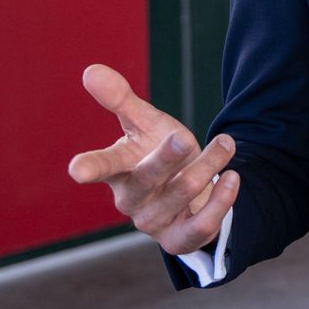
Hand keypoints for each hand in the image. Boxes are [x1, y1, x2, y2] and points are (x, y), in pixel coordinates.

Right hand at [66, 64, 239, 254]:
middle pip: (145, 179)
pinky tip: (232, 177)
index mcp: (119, 170)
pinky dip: (221, 202)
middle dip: (166, 158)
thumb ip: (121, 100)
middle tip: (183, 136)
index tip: (76, 169)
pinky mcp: (180, 238)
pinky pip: (200, 227)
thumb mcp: (145, 124)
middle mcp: (132, 199)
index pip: (102, 167)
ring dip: (207, 166)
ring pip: (181, 194)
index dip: (90, 167)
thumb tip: (90, 70)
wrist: (190, 191)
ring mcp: (155, 221)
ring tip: (227, 142)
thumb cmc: (159, 153)